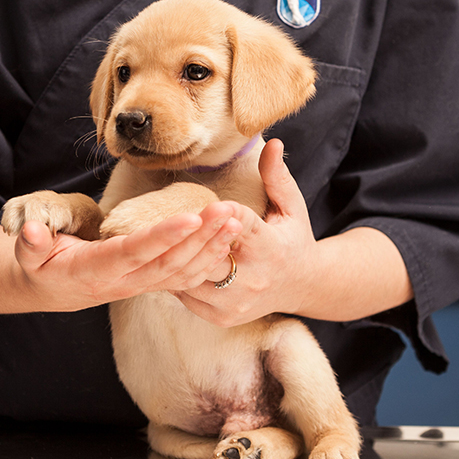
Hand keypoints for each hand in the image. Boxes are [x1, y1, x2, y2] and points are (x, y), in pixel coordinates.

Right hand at [14, 201, 243, 311]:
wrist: (54, 288)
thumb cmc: (42, 262)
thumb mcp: (28, 254)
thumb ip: (29, 242)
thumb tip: (30, 231)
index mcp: (95, 271)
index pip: (134, 252)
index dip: (162, 237)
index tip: (189, 218)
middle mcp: (124, 282)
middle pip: (169, 263)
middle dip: (200, 238)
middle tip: (228, 211)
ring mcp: (141, 285)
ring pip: (183, 271)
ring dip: (212, 247)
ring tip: (236, 221)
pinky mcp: (151, 282)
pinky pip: (186, 276)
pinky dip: (210, 259)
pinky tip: (229, 238)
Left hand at [173, 139, 319, 326]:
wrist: (301, 286)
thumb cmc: (292, 237)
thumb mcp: (291, 206)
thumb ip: (277, 177)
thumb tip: (272, 142)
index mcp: (271, 247)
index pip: (244, 227)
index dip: (225, 214)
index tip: (212, 202)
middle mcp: (254, 278)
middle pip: (213, 257)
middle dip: (193, 238)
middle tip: (169, 220)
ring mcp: (236, 302)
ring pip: (194, 280)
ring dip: (175, 259)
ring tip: (157, 239)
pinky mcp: (223, 316)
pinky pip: (187, 297)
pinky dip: (174, 279)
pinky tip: (161, 260)